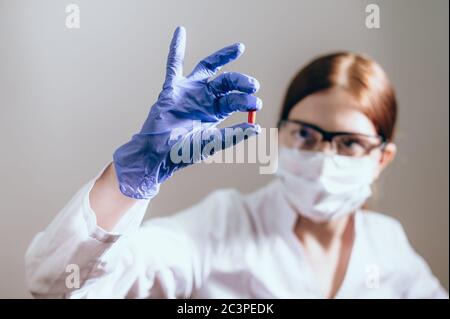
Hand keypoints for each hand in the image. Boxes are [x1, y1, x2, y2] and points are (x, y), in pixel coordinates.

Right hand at [113, 26, 261, 198]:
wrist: (160, 154)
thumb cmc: (185, 152)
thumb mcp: (213, 143)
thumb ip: (233, 135)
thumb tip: (257, 129)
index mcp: (216, 112)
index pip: (235, 100)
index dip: (246, 100)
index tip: (255, 104)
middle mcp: (205, 98)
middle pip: (226, 82)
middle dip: (240, 81)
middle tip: (253, 85)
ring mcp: (189, 91)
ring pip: (208, 68)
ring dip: (223, 57)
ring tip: (239, 48)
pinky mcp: (172, 88)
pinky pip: (174, 65)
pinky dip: (176, 48)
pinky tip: (180, 31)